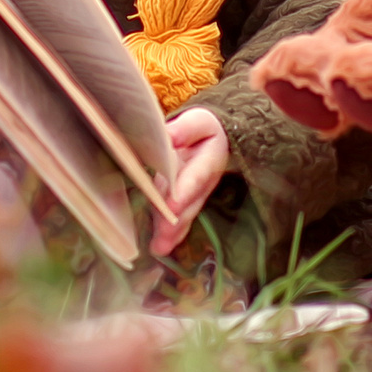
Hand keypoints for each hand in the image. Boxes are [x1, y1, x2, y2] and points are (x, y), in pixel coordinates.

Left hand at [151, 106, 228, 255]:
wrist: (214, 139)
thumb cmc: (202, 129)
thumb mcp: (198, 122)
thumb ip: (185, 129)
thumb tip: (169, 136)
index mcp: (208, 161)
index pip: (196, 177)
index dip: (185, 191)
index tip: (173, 205)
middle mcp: (202, 184)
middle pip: (190, 204)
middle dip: (177, 220)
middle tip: (163, 234)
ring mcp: (193, 196)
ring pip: (184, 217)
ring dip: (172, 233)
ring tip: (159, 248)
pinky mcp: (183, 204)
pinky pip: (178, 221)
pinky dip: (168, 236)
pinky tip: (156, 249)